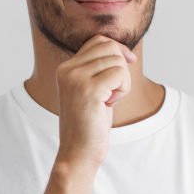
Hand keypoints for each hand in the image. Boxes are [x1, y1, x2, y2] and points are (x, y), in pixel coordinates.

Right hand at [54, 35, 135, 168]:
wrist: (78, 152)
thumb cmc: (90, 124)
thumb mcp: (92, 90)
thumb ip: (99, 69)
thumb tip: (123, 51)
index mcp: (65, 68)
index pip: (99, 41)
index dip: (118, 50)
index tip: (128, 64)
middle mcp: (67, 70)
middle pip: (110, 47)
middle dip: (121, 67)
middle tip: (112, 92)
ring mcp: (76, 79)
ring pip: (117, 61)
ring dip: (123, 82)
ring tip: (109, 100)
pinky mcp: (89, 90)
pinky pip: (121, 74)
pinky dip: (123, 90)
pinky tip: (110, 104)